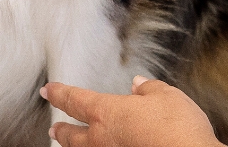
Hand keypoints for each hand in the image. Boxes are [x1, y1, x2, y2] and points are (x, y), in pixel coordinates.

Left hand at [42, 76, 224, 146]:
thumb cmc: (179, 129)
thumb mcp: (167, 96)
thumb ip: (149, 89)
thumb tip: (139, 85)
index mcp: (108, 113)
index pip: (75, 100)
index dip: (59, 93)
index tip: (48, 89)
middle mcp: (104, 138)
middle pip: (72, 135)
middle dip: (62, 130)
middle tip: (53, 127)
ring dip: (75, 146)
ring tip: (70, 143)